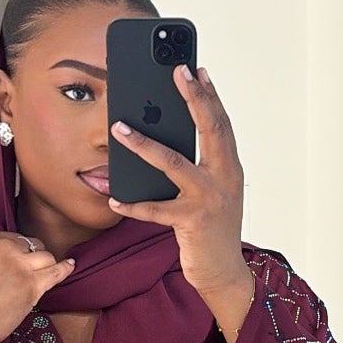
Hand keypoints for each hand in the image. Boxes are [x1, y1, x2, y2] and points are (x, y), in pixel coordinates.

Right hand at [0, 214, 75, 342]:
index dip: (16, 251)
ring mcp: (20, 267)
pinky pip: (56, 272)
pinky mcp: (32, 286)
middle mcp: (5, 249)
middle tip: (24, 273)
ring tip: (42, 273)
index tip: (14, 262)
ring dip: (45, 265)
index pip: (13, 237)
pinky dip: (65, 269)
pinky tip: (70, 265)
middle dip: (31, 258)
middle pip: (31, 245)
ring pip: (46, 256)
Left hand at [108, 63, 250, 304]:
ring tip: (119, 128)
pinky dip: (133, 204)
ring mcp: (209, 199)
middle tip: (176, 72)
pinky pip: (156, 210)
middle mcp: (224, 178)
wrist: (223, 273)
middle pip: (210, 130)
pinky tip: (114, 197)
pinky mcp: (192, 222)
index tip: (197, 69)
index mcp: (229, 168)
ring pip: (174, 163)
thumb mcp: (210, 193)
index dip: (210, 95)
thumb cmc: (212, 230)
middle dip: (194, 98)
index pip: (221, 124)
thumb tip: (165, 138)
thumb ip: (197, 167)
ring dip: (143, 145)